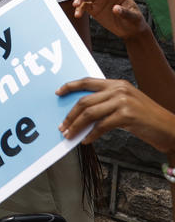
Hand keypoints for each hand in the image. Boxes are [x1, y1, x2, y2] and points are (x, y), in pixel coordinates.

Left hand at [58, 78, 174, 152]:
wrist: (171, 129)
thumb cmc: (147, 119)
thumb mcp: (126, 104)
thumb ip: (107, 103)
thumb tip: (82, 114)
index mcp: (117, 84)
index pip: (88, 81)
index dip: (70, 86)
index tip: (58, 93)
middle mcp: (119, 89)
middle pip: (84, 101)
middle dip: (70, 115)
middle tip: (61, 126)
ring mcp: (123, 101)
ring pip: (89, 113)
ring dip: (76, 126)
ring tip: (69, 135)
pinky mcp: (127, 115)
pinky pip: (101, 126)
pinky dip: (91, 134)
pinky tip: (86, 140)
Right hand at [73, 0, 147, 40]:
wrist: (129, 31)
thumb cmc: (135, 21)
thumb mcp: (134, 17)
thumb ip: (125, 13)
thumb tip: (116, 9)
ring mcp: (99, 1)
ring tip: (76, 5)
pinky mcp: (94, 9)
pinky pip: (84, 6)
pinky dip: (79, 9)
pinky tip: (77, 14)